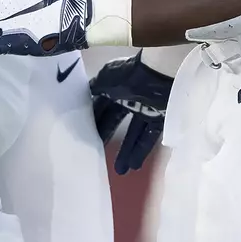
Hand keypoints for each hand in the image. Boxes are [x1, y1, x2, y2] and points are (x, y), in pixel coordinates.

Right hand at [90, 54, 171, 174]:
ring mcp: (144, 109)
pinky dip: (141, 151)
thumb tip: (80, 101)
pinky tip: (134, 166)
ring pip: (132, 134)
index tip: (82, 139)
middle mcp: (128, 99)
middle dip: (106, 138)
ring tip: (119, 171)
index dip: (92, 122)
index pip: (99, 108)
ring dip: (125, 151)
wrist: (160, 70)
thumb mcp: (104, 80)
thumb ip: (92, 91)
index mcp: (113, 87)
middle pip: (114, 122)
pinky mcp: (159, 118)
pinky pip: (148, 137)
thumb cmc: (129, 74)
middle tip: (96, 157)